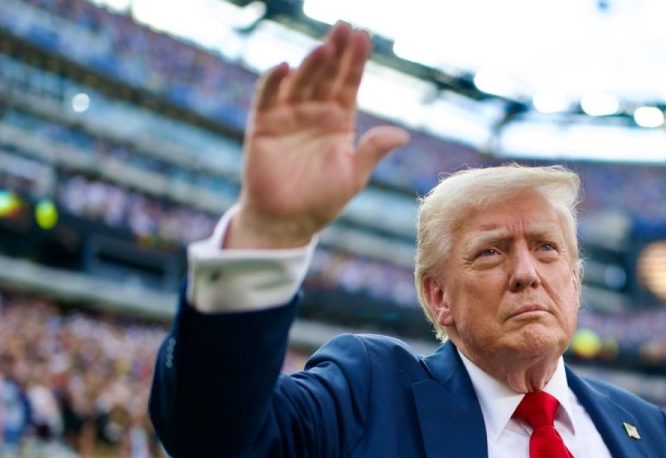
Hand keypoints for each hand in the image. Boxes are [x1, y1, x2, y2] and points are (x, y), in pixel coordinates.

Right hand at [228, 22, 409, 249]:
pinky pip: (267, 97)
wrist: (286, 223)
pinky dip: (273, 81)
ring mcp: (288, 115)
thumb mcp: (353, 176)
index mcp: (339, 121)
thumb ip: (372, 151)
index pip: (349, 83)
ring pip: (301, 82)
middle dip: (335, 52)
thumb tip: (402, 135)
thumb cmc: (321, 201)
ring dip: (311, 64)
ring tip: (324, 48)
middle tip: (344, 28)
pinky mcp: (263, 125)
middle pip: (326, 75)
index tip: (364, 36)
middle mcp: (314, 112)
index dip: (356, 61)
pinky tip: (285, 66)